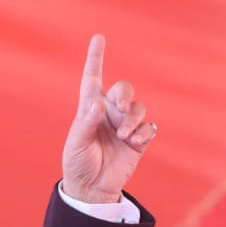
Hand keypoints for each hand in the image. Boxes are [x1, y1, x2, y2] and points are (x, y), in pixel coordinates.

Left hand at [61, 34, 156, 203]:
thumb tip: (98, 104)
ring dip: (133, 119)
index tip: (98, 38)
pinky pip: (149, 127)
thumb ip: (86, 123)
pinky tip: (134, 142)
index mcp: (90, 108)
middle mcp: (109, 113)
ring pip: (138, 107)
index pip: (93, 78)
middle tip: (119, 109)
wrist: (92, 188)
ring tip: (124, 136)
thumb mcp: (76, 143)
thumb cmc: (78, 163)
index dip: (96, 58)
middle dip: (124, 94)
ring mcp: (125, 125)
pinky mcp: (139, 140)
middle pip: (124, 88)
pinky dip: (143, 133)